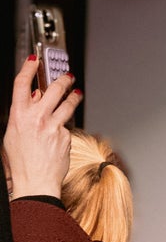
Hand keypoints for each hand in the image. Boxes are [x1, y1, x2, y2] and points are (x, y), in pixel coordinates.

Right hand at [3, 58, 80, 199]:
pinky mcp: (65, 135)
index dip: (29, 68)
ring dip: (74, 95)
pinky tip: (63, 130)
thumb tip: (34, 100)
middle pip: (53, 88)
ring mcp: (53, 126)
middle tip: (68, 76)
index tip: (35, 59)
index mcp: (18, 116)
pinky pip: (68, 125)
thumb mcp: (12, 135)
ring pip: (68, 103)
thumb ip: (23, 115)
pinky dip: (66, 125)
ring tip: (77, 92)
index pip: (22, 84)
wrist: (35, 182)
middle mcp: (36, 118)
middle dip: (62, 79)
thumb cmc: (21, 162)